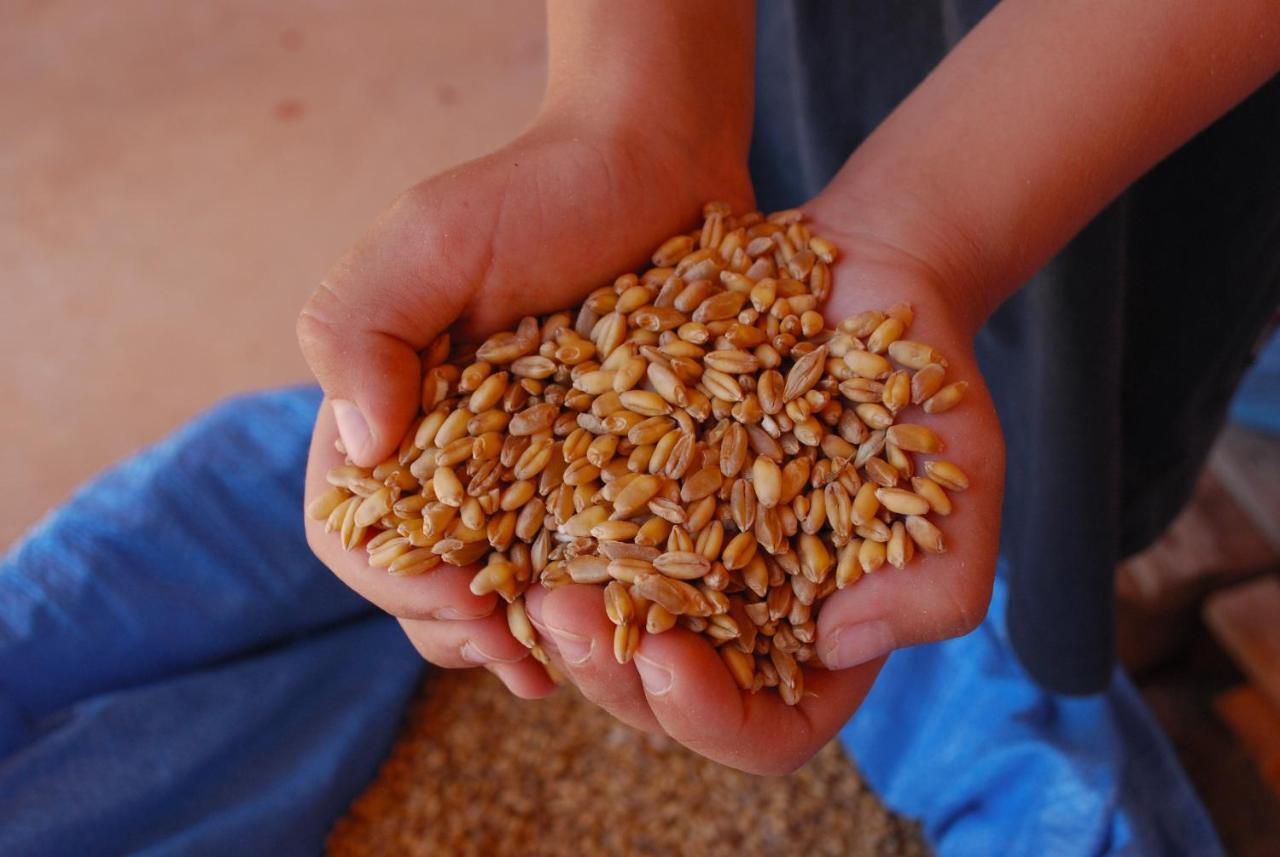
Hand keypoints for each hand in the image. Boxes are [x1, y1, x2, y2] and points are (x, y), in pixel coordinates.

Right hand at [299, 110, 752, 698]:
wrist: (650, 166)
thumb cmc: (535, 194)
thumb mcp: (429, 241)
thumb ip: (364, 331)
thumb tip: (365, 450)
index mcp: (387, 414)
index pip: (353, 528)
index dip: (395, 579)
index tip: (464, 596)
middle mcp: (449, 456)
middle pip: (420, 580)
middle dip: (456, 628)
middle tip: (517, 657)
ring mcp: (527, 472)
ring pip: (497, 587)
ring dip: (520, 637)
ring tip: (563, 665)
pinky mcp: (602, 473)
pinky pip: (583, 558)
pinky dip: (591, 600)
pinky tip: (626, 623)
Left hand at [522, 191, 1003, 773]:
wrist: (863, 278)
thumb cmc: (923, 382)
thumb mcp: (962, 477)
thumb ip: (939, 582)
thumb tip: (842, 644)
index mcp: (814, 640)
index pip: (762, 733)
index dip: (710, 720)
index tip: (668, 660)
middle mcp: (735, 612)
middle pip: (658, 695)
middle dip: (606, 672)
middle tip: (563, 614)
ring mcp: (677, 555)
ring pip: (601, 630)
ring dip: (559, 621)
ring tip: (529, 574)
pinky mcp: (630, 491)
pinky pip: (573, 535)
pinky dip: (538, 539)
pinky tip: (511, 511)